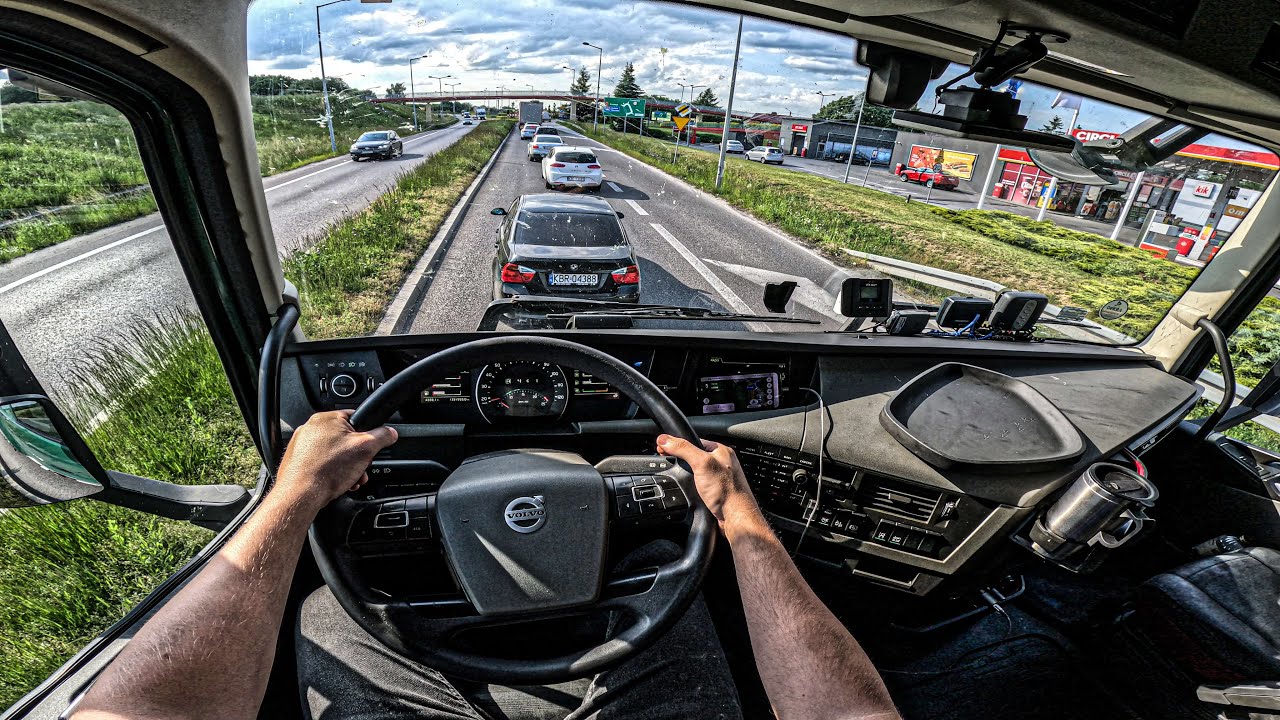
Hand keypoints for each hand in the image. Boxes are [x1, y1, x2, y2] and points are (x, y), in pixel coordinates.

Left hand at [275, 410, 397, 510]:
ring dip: (346, 467)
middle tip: (361, 469)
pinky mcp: (298, 460)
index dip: (368, 435)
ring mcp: (302, 444)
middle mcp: (311, 428)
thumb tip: (390, 432)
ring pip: (334, 453)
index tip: (370, 448)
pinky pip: (321, 462)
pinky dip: (331, 472)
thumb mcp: (366, 449)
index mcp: (327, 418)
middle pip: (345, 439)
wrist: (301, 494)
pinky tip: (336, 482)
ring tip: (350, 479)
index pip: (355, 418)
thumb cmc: (326, 470)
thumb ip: (382, 436)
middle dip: (357, 457)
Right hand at [656, 434, 760, 525]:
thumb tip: (665, 440)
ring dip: (686, 473)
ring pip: (696, 470)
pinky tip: (689, 488)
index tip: (663, 447)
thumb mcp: (701, 463)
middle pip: (694, 455)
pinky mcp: (715, 491)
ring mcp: (719, 477)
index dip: (677, 443)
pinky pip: (699, 483)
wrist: (735, 517)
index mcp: (721, 451)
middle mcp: (721, 463)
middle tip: (668, 461)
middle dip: (680, 459)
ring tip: (678, 475)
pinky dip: (691, 485)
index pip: (694, 440)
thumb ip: (683, 449)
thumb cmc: (727, 492)